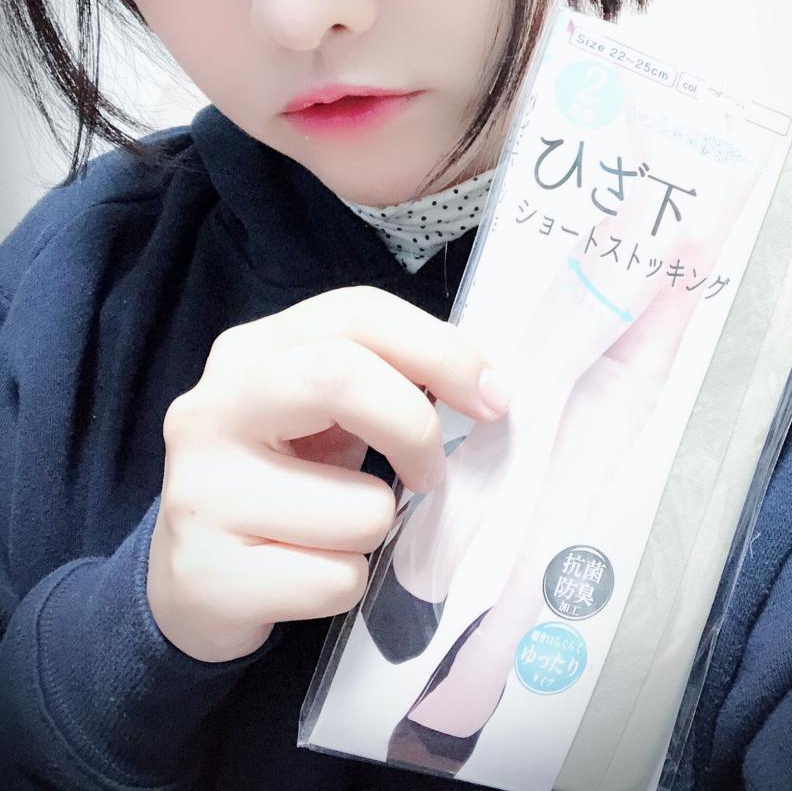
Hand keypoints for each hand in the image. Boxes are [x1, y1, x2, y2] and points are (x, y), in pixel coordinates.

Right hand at [146, 286, 505, 662]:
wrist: (191, 583)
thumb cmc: (280, 482)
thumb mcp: (321, 416)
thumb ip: (384, 381)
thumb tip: (485, 390)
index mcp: (249, 352)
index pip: (356, 314)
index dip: (439, 349)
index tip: (492, 395)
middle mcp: (211, 407)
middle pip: (340, 376)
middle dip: (413, 427)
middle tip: (431, 471)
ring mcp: (201, 491)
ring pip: (360, 508)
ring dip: (374, 530)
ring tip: (330, 533)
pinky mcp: (208, 574)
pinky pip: (338, 580)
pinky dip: (346, 584)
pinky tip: (302, 575)